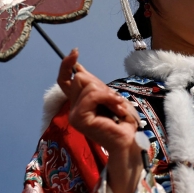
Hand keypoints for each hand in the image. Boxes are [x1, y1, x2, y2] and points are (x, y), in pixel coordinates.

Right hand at [57, 49, 141, 192]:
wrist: (128, 141)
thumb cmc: (122, 122)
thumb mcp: (109, 97)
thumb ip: (94, 85)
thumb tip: (77, 67)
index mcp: (78, 103)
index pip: (65, 80)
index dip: (67, 64)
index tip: (74, 51)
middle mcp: (73, 108)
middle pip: (80, 78)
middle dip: (101, 85)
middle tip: (114, 101)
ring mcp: (74, 114)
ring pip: (88, 85)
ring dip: (108, 94)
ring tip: (117, 108)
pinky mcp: (79, 118)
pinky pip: (92, 94)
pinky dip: (108, 98)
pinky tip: (116, 110)